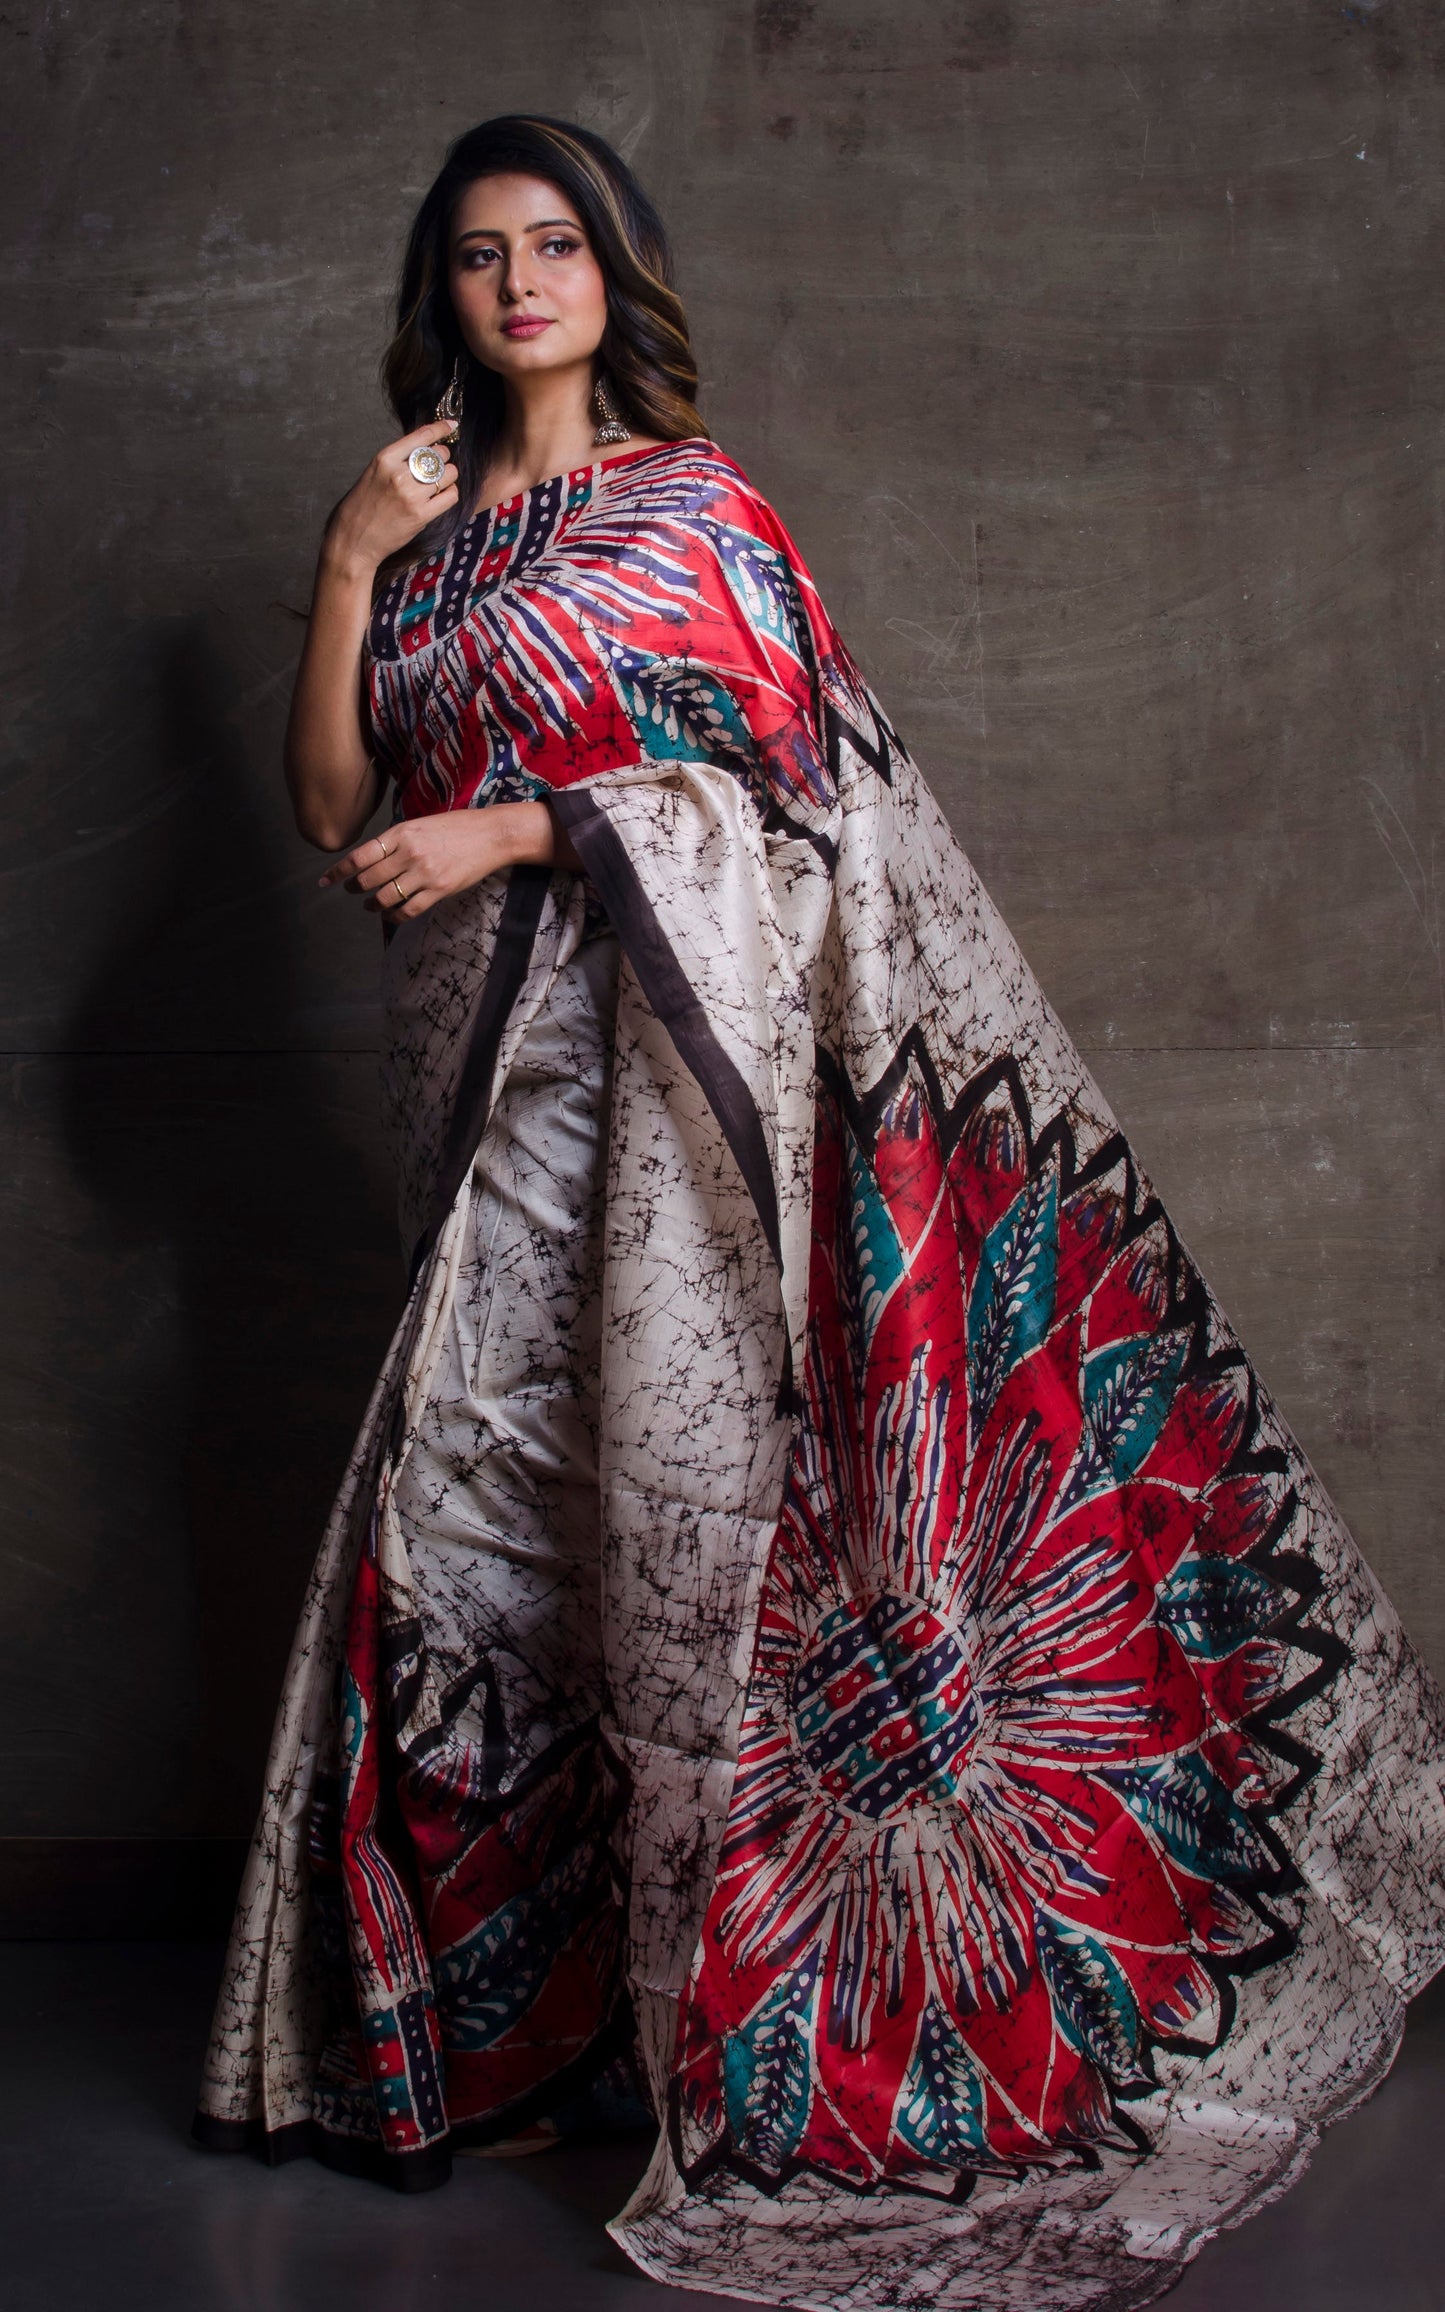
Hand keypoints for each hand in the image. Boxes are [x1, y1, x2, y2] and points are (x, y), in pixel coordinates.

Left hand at [318, 803, 575, 919]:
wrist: (492, 835)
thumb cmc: (457, 827)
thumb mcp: (422, 823)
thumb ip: (397, 839)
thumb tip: (373, 857)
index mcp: (402, 832)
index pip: (360, 856)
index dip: (339, 871)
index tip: (325, 881)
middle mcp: (409, 853)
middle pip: (368, 879)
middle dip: (355, 888)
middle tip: (352, 891)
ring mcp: (424, 873)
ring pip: (385, 897)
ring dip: (373, 905)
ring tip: (371, 905)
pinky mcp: (439, 889)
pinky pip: (408, 910)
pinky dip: (394, 916)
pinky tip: (391, 915)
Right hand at [320, 420, 460, 577]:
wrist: (354, 541)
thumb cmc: (361, 507)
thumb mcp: (373, 473)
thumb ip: (397, 460)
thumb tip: (426, 449)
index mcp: (385, 459)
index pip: (421, 436)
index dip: (440, 429)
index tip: (451, 426)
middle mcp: (399, 474)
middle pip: (438, 456)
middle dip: (442, 459)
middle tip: (437, 467)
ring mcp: (412, 495)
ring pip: (448, 475)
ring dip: (448, 477)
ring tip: (438, 484)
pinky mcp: (421, 515)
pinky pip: (450, 496)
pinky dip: (450, 494)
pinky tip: (441, 496)